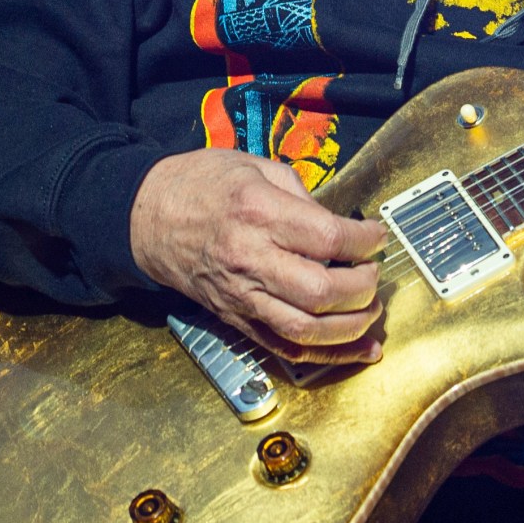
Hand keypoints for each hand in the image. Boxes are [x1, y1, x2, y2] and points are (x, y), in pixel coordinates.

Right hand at [129, 148, 388, 363]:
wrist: (146, 217)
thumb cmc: (200, 184)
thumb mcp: (255, 166)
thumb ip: (302, 195)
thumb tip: (340, 227)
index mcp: (257, 212)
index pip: (327, 238)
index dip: (365, 241)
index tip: (377, 237)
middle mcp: (250, 258)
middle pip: (320, 291)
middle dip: (362, 287)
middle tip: (372, 274)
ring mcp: (241, 295)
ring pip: (305, 329)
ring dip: (351, 328)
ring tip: (371, 311)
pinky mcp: (236, 318)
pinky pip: (285, 348)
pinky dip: (328, 356)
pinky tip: (360, 350)